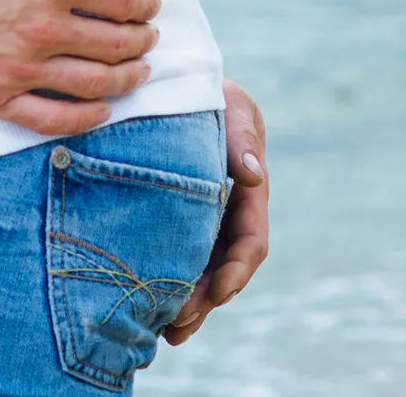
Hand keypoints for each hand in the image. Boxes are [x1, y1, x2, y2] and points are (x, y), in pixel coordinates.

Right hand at [0, 0, 160, 136]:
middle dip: (141, 40)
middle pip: (116, 44)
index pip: (123, 0)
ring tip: (135, 71)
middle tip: (147, 36)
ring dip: (126, 79)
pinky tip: (99, 109)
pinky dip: (87, 117)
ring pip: (94, 84)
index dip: (145, 3)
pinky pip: (54, 119)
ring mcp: (19, 68)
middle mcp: (42, 29)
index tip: (148, 3)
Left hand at [163, 76, 268, 343]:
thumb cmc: (203, 85)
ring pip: (200, 267)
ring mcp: (202, 211)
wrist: (168, 74)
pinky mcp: (174, 211)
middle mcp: (228, 206)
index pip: (250, 238)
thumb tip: (255, 172)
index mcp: (248, 185)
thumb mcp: (228, 103)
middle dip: (206, 298)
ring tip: (167, 331)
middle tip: (179, 322)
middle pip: (224, 265)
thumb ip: (240, 136)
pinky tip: (150, 309)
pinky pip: (176, 253)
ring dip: (188, 301)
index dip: (237, 268)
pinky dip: (167, 280)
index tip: (220, 292)